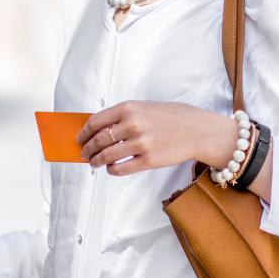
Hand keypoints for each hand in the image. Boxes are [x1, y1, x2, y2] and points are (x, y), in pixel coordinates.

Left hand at [76, 100, 238, 175]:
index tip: (80, 138)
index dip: (84, 132)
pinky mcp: (148, 160)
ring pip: (106, 156)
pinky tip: (111, 169)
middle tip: (84, 153)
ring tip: (94, 163)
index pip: (96, 121)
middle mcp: (133, 124)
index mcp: (130, 108)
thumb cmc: (174, 118)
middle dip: (87, 149)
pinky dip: (112, 170)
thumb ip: (125, 116)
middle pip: (98, 140)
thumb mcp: (147, 107)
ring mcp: (140, 143)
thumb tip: (101, 129)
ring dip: (96, 161)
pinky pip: (121, 168)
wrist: (199, 131)